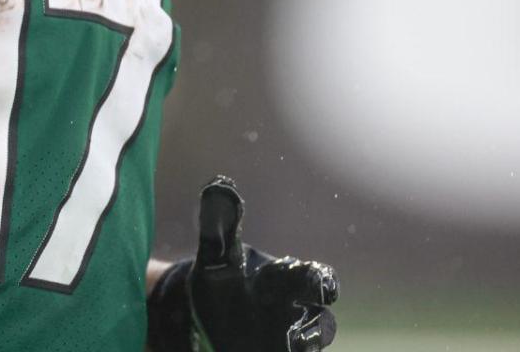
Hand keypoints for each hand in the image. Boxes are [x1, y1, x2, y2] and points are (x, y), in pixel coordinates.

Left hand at [148, 176, 338, 351]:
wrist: (198, 317)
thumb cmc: (218, 281)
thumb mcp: (214, 256)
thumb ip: (218, 225)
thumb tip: (219, 184)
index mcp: (286, 280)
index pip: (316, 278)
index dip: (321, 281)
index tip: (320, 286)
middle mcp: (294, 312)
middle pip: (321, 322)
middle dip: (316, 330)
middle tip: (298, 336)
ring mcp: (286, 340)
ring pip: (310, 346)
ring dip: (303, 347)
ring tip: (289, 348)